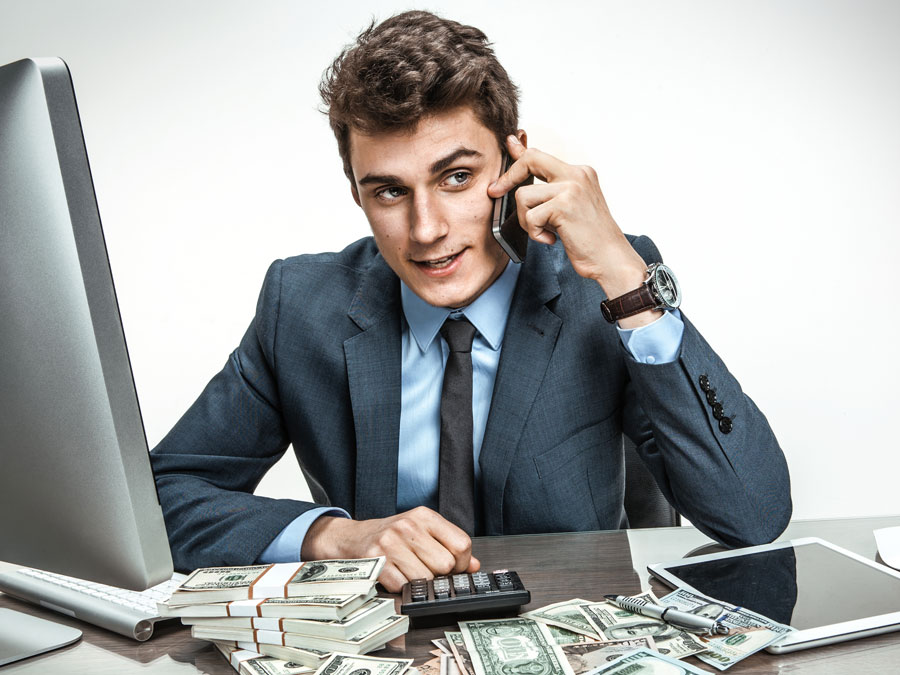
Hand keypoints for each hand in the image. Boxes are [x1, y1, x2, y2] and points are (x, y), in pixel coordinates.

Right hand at [300, 507, 479, 592]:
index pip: (461, 543)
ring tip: (410, 573)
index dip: (463, 563)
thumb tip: (474, 566)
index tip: (455, 568)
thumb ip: (449, 546)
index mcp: (424, 516)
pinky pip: (402, 586)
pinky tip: (396, 577)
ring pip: (425, 578)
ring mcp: (390, 543)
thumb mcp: (422, 532)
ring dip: (420, 583)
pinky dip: (401, 588)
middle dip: (440, 575)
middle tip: (429, 572)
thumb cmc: (391, 536)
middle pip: (446, 564)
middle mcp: (408, 526)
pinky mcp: (376, 561)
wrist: (352, 538)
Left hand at [488, 135, 660, 327]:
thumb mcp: (569, 207)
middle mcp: (577, 175)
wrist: (611, 259)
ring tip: (545, 231)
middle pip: (530, 160)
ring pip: (523, 195)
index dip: (519, 152)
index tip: (508, 146)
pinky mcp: (564, 206)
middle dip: (508, 178)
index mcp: (580, 173)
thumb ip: (549, 190)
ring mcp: (571, 188)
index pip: (541, 155)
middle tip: (495, 191)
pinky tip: (552, 239)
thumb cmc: (590, 238)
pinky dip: (535, 233)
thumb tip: (525, 180)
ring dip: (526, 220)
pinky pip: (530, 217)